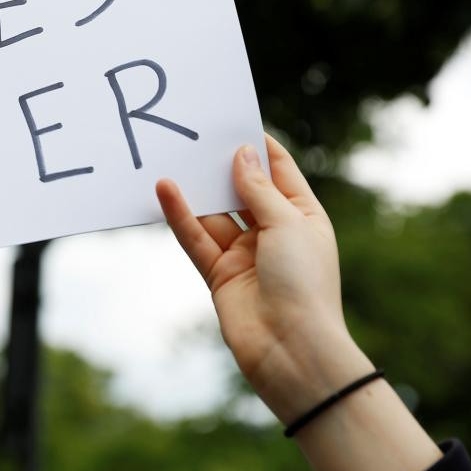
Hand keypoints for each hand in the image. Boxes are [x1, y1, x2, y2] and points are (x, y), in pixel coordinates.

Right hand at [157, 134, 442, 470]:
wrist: (291, 351)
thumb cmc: (304, 284)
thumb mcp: (288, 225)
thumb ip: (257, 189)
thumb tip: (241, 155)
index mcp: (303, 217)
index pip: (279, 172)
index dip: (258, 146)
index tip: (233, 119)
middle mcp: (273, 233)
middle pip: (241, 190)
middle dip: (219, 165)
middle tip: (193, 134)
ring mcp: (244, 254)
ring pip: (214, 213)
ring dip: (195, 189)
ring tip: (170, 156)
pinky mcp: (219, 274)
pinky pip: (195, 237)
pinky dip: (180, 215)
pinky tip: (165, 190)